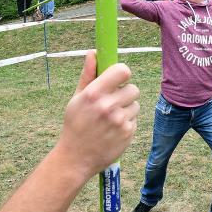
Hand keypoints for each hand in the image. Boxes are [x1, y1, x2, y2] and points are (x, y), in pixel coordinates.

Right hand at [56, 51, 139, 177]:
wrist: (76, 158)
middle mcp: (108, 105)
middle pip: (133, 88)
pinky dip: (127, 123)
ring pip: (136, 104)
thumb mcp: (77, 99)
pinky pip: (135, 119)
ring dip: (127, 109)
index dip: (122, 74)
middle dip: (125, 94)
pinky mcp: (128, 132)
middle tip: (112, 102)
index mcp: (94, 93)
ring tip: (111, 118)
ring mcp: (119, 120)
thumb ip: (88, 75)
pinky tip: (113, 130)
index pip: (123, 71)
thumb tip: (93, 52)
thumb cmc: (75, 125)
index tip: (118, 79)